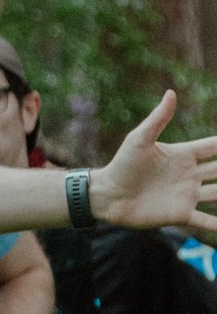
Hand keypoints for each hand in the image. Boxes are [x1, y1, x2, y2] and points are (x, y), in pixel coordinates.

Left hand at [93, 92, 216, 232]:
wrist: (107, 195)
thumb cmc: (121, 165)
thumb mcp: (140, 139)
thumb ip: (158, 119)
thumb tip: (171, 93)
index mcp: (182, 155)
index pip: (213, 147)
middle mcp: (189, 175)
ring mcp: (186, 195)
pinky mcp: (180, 214)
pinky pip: (206, 221)